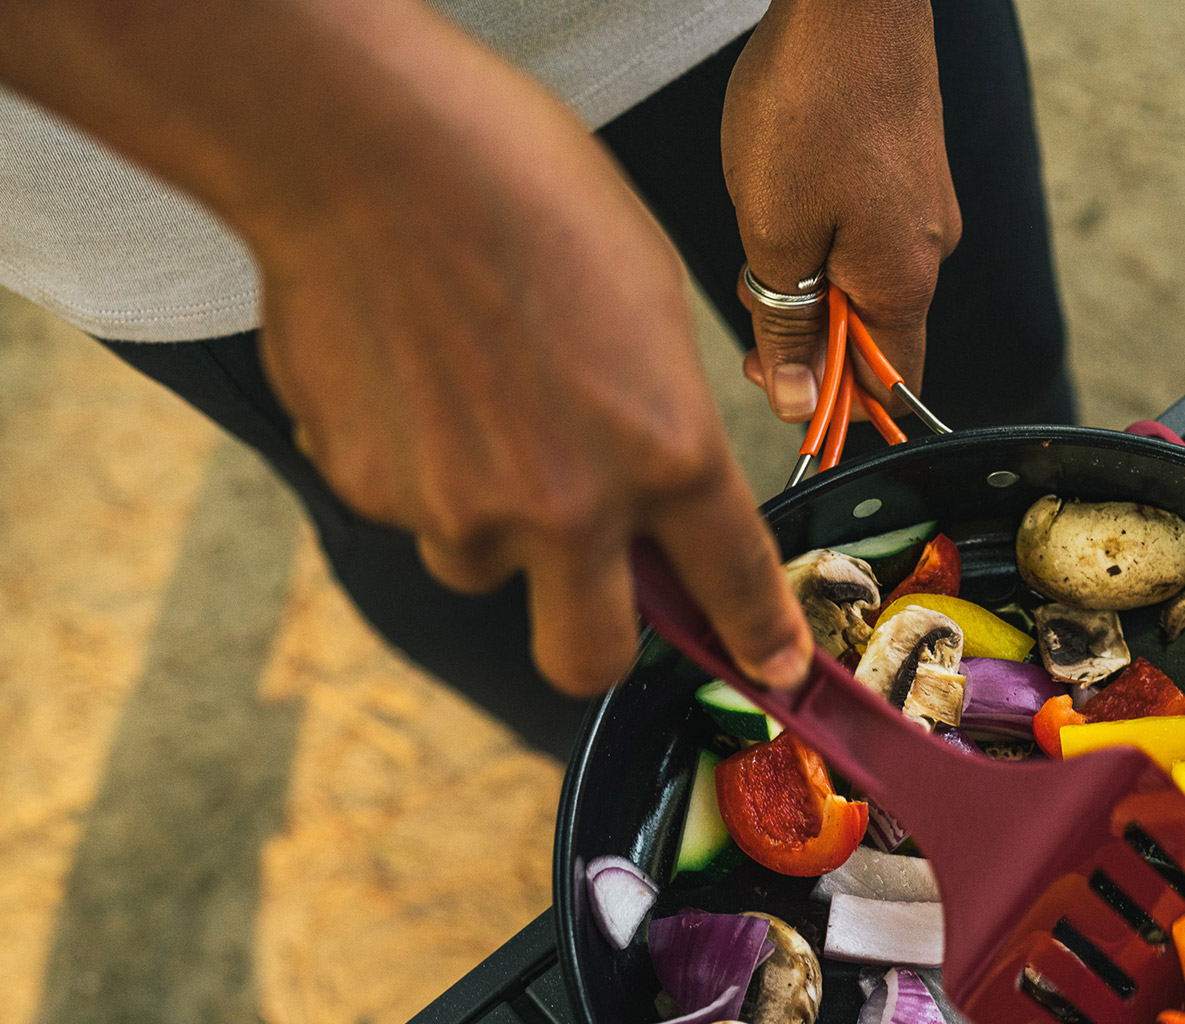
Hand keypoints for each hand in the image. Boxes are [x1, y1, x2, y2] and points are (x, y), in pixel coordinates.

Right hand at [257, 65, 811, 693]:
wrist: (369, 146)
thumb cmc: (524, 189)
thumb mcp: (649, 306)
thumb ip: (660, 422)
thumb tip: (651, 481)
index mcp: (664, 452)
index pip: (730, 584)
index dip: (760, 640)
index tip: (773, 670)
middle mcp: (566, 506)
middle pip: (586, 657)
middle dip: (596, 639)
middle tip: (589, 587)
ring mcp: (457, 508)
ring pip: (480, 563)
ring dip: (489, 520)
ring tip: (474, 402)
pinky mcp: (365, 488)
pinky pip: (403, 503)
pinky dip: (412, 463)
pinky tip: (412, 373)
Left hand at [721, 0, 960, 422]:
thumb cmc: (811, 103)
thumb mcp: (776, 235)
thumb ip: (788, 327)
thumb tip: (800, 402)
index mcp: (904, 284)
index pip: (890, 390)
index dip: (835, 408)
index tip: (779, 388)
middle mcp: (929, 252)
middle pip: (873, 336)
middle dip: (809, 339)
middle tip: (752, 305)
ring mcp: (924, 207)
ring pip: (865, 281)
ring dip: (811, 283)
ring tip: (764, 234)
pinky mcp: (909, 169)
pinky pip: (868, 233)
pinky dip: (824, 238)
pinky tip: (788, 195)